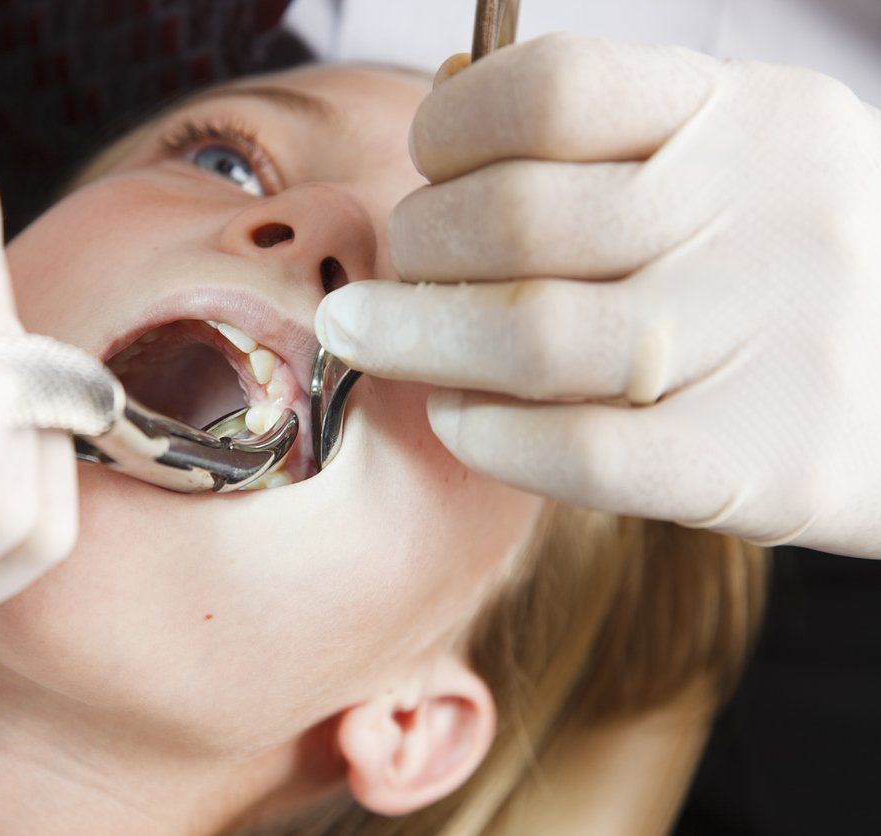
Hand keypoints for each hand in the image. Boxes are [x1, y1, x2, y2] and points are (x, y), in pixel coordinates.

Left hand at [316, 34, 880, 556]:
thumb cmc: (784, 262)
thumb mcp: (727, 159)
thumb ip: (602, 141)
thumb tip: (449, 107)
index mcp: (746, 117)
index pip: (553, 90)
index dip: (450, 127)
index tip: (428, 166)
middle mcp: (760, 215)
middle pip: (516, 219)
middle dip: (416, 248)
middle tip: (393, 277)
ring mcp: (766, 343)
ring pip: (532, 337)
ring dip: (416, 341)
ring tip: (372, 340)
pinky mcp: (760, 462)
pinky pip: (581, 451)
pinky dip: (490, 435)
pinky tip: (458, 418)